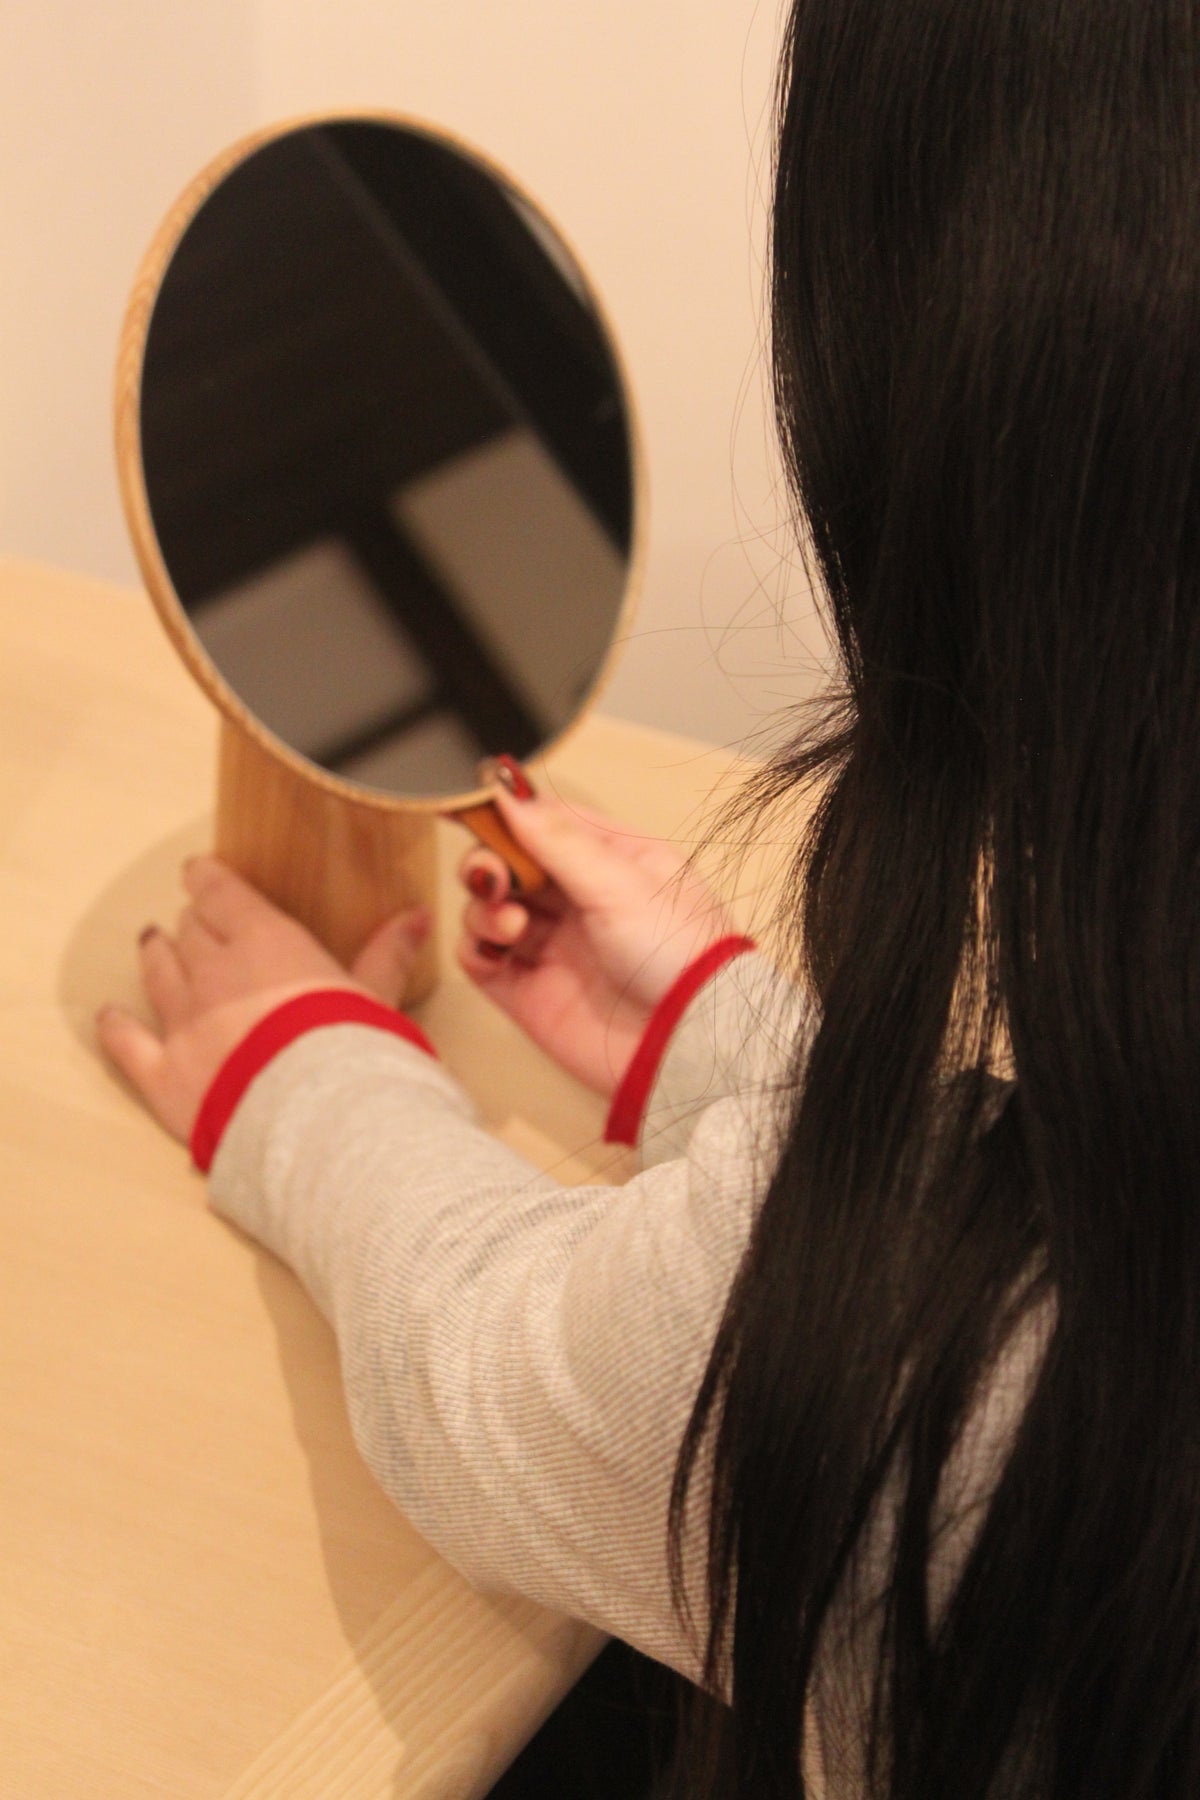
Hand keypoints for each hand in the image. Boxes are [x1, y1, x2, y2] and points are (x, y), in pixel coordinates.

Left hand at [96, 856, 429, 1143]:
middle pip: (191, 933)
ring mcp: (185, 1023)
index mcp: (266, 942)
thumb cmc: (355, 1053)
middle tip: (197, 923)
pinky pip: (128, 1043)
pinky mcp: (166, 1075)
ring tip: (155, 942)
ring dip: (157, 955)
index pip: (222, 894)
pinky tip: (110, 1015)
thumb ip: (388, 955)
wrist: (321, 1121)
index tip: (200, 871)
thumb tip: (417, 916)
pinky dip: (117, 1026)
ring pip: (158, 973)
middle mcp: (215, 973)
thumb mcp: (378, 998)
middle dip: (193, 924)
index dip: (208, 879)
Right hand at [457, 783, 733, 1095]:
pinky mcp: (530, 991)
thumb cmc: (679, 956)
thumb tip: (507, 792)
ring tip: (510, 924)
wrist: (684, 1042)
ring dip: (484, 907)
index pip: (546, 822)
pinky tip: (495, 949)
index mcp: (613, 862)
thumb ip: (559, 839)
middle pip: (510, 863)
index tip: (469, 802)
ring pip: (490, 907)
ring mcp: (553, 946)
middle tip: (493, 876)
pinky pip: (481, 958)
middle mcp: (579, 901)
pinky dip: (475, 947)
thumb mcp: (622, 881)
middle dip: (490, 863)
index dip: (507, 813)